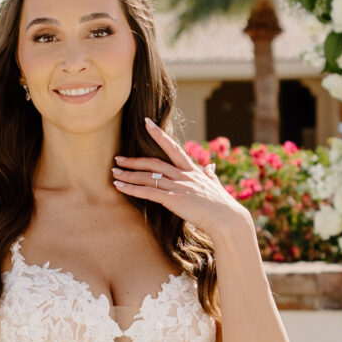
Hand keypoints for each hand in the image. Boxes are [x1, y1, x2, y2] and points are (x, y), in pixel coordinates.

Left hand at [113, 118, 253, 242]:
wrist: (227, 219)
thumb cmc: (223, 206)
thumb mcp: (216, 186)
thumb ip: (211, 176)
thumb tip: (211, 167)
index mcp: (193, 170)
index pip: (173, 148)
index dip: (159, 135)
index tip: (147, 123)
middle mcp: (184, 175)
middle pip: (154, 163)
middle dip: (134, 161)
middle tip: (118, 159)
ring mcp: (178, 186)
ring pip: (148, 177)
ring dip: (128, 175)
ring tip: (114, 174)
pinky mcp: (173, 199)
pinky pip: (148, 192)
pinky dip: (132, 188)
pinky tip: (119, 187)